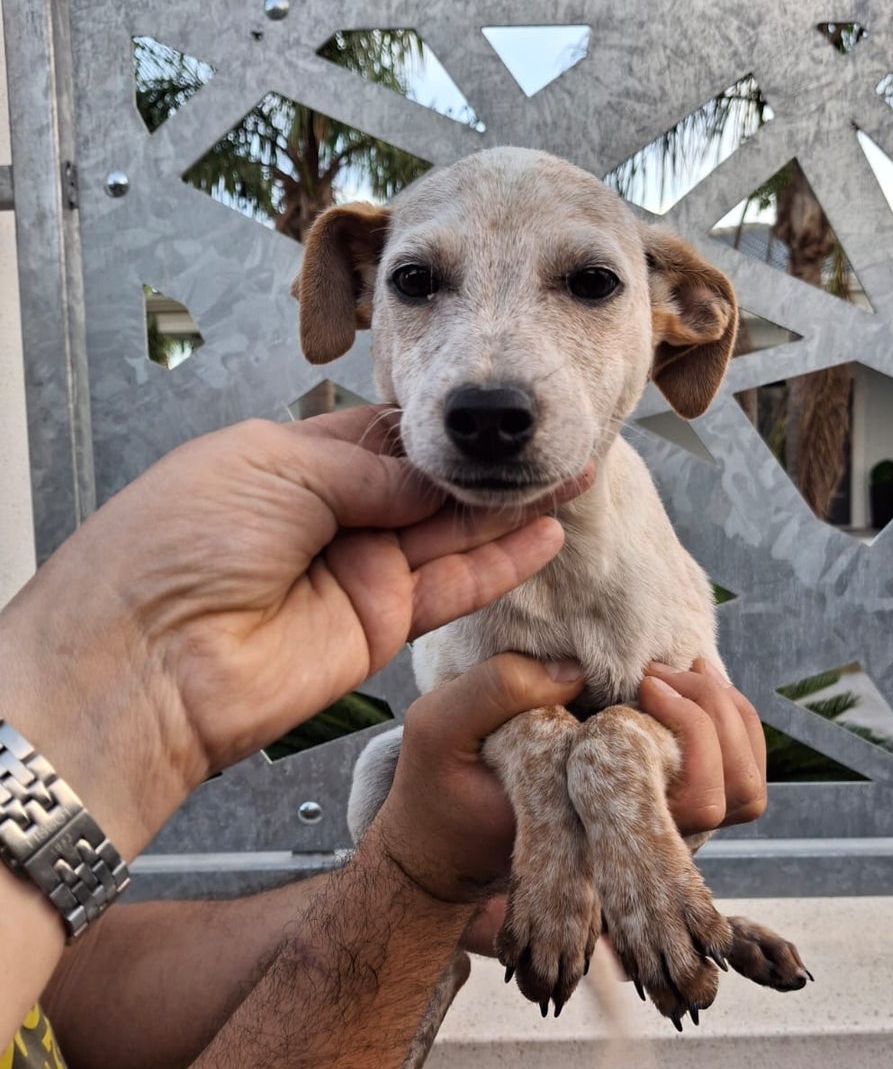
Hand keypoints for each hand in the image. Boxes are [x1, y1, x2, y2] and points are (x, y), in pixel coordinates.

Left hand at [0, 410, 590, 857]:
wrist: (146, 662)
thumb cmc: (179, 546)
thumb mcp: (276, 469)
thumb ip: (369, 465)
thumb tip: (435, 468)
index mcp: (291, 464)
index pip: (384, 435)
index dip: (440, 425)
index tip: (494, 405)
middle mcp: (330, 517)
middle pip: (426, 484)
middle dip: (485, 462)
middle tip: (549, 434)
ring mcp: (358, 573)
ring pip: (449, 533)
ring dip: (508, 508)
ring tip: (569, 473)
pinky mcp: (380, 628)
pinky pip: (452, 588)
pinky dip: (500, 563)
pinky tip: (544, 535)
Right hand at [462, 657, 767, 956]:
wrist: (443, 840)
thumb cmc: (438, 788)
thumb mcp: (439, 730)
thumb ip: (497, 690)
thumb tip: (578, 668)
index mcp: (597, 829)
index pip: (692, 796)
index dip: (688, 729)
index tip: (645, 682)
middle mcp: (638, 843)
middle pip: (732, 794)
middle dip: (711, 714)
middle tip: (659, 671)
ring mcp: (655, 834)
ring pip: (746, 791)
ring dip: (728, 718)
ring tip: (678, 672)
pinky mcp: (658, 813)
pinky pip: (735, 779)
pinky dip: (728, 723)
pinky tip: (685, 684)